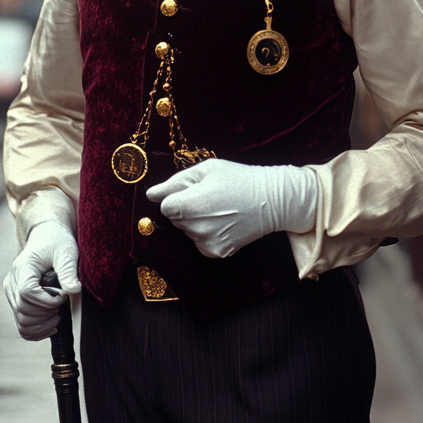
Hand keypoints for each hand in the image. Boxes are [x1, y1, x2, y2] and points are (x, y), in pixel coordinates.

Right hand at [2, 220, 80, 339]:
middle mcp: (12, 282)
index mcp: (23, 268)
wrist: (46, 237)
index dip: (47, 300)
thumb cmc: (57, 242)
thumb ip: (68, 271)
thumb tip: (74, 291)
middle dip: (47, 314)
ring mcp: (11, 293)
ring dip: (42, 325)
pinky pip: (21, 325)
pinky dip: (36, 331)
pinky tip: (51, 324)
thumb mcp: (67, 252)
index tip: (63, 296)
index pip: (27, 292)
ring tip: (57, 316)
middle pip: (24, 310)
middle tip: (63, 306)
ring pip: (22, 322)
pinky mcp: (15, 301)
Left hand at [146, 159, 318, 258]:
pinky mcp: (216, 252)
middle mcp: (194, 227)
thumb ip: (175, 182)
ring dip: (196, 221)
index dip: (178, 196)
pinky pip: (200, 242)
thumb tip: (151, 194)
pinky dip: (207, 234)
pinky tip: (224, 223)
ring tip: (220, 209)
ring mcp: (205, 242)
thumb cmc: (238, 179)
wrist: (271, 201)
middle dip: (186, 208)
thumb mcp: (206, 170)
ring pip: (188, 231)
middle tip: (211, 197)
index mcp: (188, 205)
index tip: (195, 191)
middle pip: (175, 219)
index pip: (165, 206)